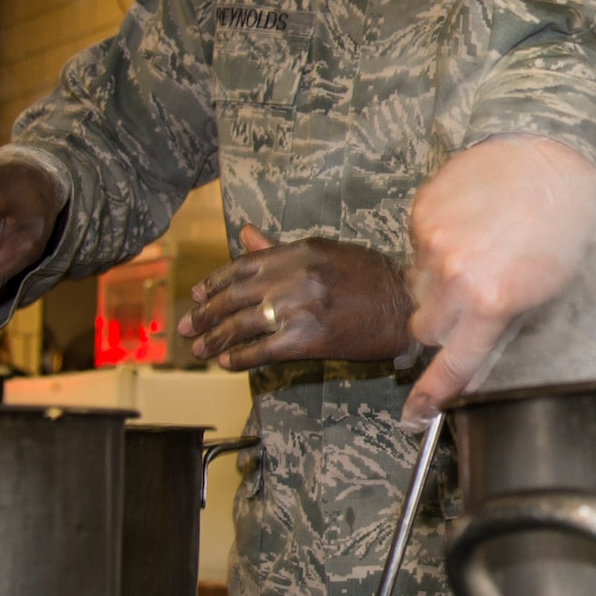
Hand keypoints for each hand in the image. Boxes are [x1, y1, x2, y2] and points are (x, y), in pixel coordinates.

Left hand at [179, 225, 413, 370]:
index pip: (244, 264)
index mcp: (302, 250)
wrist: (408, 308)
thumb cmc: (373, 279)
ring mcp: (302, 307)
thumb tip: (245, 233)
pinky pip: (261, 350)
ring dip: (215, 338)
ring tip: (199, 348)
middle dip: (206, 313)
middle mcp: (297, 275)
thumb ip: (281, 249)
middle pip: (237, 294)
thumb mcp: (328, 253)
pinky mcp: (309, 338)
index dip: (215, 282)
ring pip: (244, 323)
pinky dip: (239, 357)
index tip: (199, 295)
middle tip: (187, 326)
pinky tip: (226, 362)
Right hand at [404, 136, 595, 422]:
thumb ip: (504, 330)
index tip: (415, 414)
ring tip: (477, 252)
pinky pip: (416, 246)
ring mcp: (434, 242)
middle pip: (426, 327)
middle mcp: (456, 275)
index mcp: (492, 301)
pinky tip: (470, 226)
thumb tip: (473, 369)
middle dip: (445, 321)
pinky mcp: (422, 212)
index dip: (432, 393)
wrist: (552, 158)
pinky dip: (436, 243)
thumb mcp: (547, 289)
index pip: (453, 362)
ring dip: (438, 281)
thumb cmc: (561, 224)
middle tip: (472, 297)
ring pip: (418, 286)